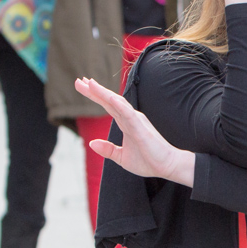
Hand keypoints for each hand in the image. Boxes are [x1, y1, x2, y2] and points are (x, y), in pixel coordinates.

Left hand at [74, 77, 195, 185]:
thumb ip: (108, 149)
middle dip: (94, 90)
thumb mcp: (122, 157)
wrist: (167, 167)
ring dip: (103, 93)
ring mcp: (136, 121)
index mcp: (126, 123)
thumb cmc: (148, 161)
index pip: (108, 106)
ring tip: (90, 84)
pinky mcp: (141, 128)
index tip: (82, 85)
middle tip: (79, 80)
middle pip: (109, 101)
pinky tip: (109, 97)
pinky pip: (128, 114)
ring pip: (117, 103)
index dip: (95, 95)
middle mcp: (130, 118)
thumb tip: (91, 143)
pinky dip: (119, 104)